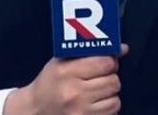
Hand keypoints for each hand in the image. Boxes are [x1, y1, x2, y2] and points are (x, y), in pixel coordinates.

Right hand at [4, 44, 128, 114]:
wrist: (35, 110)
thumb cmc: (50, 83)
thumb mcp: (62, 62)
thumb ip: (90, 52)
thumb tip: (122, 48)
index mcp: (67, 72)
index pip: (105, 63)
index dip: (110, 61)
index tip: (106, 62)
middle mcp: (74, 93)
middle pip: (113, 81)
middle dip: (110, 77)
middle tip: (100, 77)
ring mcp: (80, 111)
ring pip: (115, 100)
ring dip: (109, 95)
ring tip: (97, 92)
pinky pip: (111, 113)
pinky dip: (107, 108)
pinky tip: (95, 104)